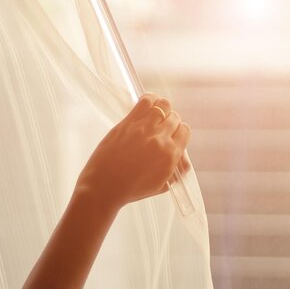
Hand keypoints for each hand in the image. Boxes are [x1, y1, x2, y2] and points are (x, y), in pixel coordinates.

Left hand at [76, 92, 190, 209]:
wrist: (104, 188)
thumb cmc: (131, 189)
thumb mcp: (161, 185)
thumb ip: (176, 171)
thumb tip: (183, 158)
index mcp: (171, 154)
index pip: (185, 130)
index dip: (179, 132)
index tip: (171, 134)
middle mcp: (161, 139)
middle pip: (175, 117)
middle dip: (169, 121)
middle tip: (159, 127)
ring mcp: (144, 128)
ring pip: (164, 105)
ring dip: (162, 108)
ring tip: (155, 114)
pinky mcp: (129, 122)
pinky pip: (146, 101)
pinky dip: (150, 99)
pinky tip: (148, 104)